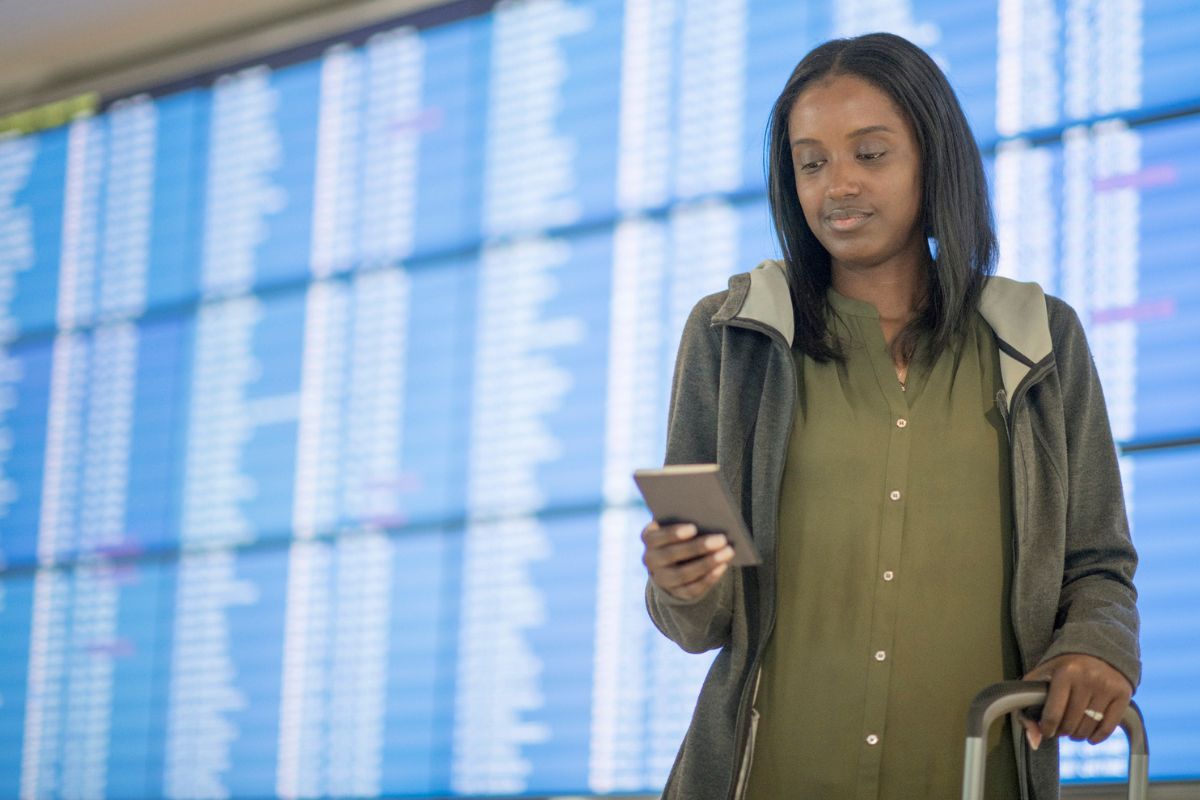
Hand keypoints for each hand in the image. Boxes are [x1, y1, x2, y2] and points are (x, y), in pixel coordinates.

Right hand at [641, 521, 733, 600]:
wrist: (673, 563)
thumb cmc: (680, 535)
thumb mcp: (677, 527)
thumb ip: (686, 521)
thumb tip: (708, 519)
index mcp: (649, 539)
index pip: (656, 537)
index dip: (673, 533)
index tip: (693, 528)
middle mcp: (651, 560)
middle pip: (672, 555)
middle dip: (698, 547)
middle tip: (721, 539)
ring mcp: (662, 579)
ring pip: (683, 574)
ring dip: (707, 563)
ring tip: (728, 552)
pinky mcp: (676, 593)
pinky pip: (692, 588)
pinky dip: (709, 578)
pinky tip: (722, 566)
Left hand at [1019, 654, 1133, 749]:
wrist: (1096, 648)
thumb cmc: (1063, 667)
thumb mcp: (1041, 677)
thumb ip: (1028, 706)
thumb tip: (1034, 741)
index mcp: (1065, 672)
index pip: (1053, 714)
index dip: (1047, 729)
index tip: (1047, 730)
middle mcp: (1088, 678)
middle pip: (1071, 723)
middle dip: (1063, 732)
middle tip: (1061, 729)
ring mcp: (1107, 686)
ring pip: (1089, 727)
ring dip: (1078, 735)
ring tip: (1073, 731)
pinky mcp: (1123, 693)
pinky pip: (1109, 727)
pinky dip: (1098, 737)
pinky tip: (1090, 737)